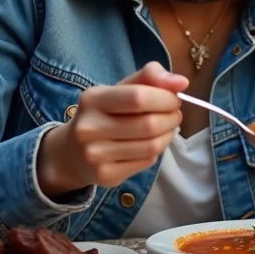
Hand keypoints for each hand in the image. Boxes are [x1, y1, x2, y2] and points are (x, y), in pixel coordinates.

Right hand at [36, 62, 188, 196]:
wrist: (71, 153)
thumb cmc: (104, 114)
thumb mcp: (120, 89)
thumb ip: (150, 77)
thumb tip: (182, 82)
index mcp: (93, 99)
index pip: (138, 97)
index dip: (165, 98)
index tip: (174, 98)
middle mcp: (89, 128)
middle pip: (148, 125)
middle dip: (172, 117)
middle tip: (175, 114)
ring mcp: (96, 155)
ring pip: (151, 146)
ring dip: (168, 135)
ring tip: (167, 128)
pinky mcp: (106, 176)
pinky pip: (146, 162)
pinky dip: (157, 151)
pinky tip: (151, 144)